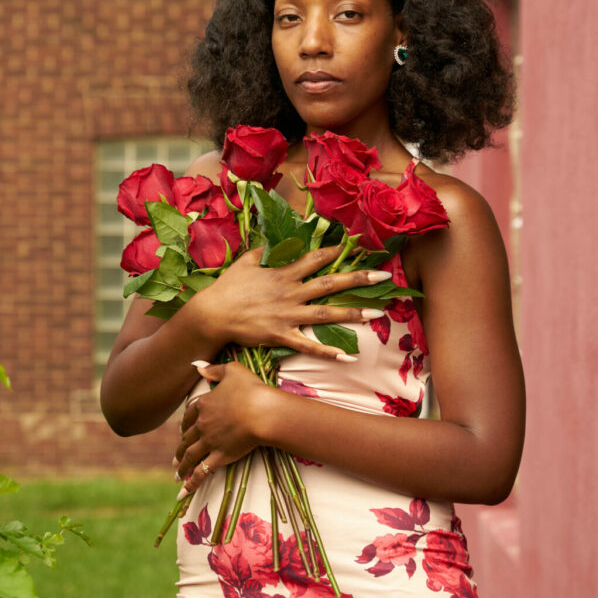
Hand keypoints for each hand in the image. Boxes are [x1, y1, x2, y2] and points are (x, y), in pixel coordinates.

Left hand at [174, 360, 271, 490]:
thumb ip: (214, 369)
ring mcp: (209, 442)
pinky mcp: (219, 457)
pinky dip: (191, 483)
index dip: (185, 423)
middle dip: (180, 448)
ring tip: (177, 474)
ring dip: (181, 466)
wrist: (263, 412)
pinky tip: (183, 492)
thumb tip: (196, 365)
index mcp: (204, 404)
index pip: (189, 414)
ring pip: (189, 456)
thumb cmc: (251, 388)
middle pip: (186, 437)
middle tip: (176, 457)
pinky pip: (201, 472)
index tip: (182, 429)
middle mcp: (202, 424)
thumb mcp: (232, 370)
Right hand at [188, 244, 390, 362]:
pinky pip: (309, 345)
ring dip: (353, 313)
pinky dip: (329, 352)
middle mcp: (291, 292)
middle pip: (330, 283)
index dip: (335, 251)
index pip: (315, 259)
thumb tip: (276, 240)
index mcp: (284, 273)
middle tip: (384, 277)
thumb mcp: (246, 261)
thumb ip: (265, 251)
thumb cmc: (228, 287)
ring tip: (378, 313)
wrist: (212, 314)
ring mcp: (288, 315)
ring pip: (326, 313)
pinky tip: (348, 357)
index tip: (355, 246)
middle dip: (358, 278)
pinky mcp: (282, 335)